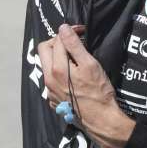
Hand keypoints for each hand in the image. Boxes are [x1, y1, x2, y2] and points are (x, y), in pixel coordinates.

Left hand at [38, 24, 135, 147]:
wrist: (102, 120)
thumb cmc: (99, 92)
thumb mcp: (89, 64)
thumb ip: (74, 45)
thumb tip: (63, 28)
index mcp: (56, 68)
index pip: (57, 40)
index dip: (69, 32)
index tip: (81, 31)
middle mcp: (48, 79)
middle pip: (44, 50)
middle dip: (57, 42)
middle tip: (73, 42)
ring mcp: (49, 91)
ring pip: (46, 65)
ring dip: (56, 57)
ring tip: (73, 58)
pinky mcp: (53, 99)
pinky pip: (51, 80)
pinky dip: (58, 72)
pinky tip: (72, 75)